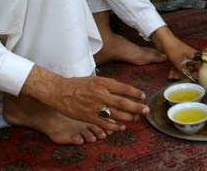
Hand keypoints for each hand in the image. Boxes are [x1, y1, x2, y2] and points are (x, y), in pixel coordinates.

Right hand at [21, 66, 148, 132]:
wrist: (60, 91)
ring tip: (136, 119)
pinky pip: (105, 124)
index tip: (143, 96)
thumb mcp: (95, 79)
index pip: (124, 88)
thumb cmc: (78, 84)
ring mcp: (95, 107)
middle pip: (124, 103)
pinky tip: (122, 127)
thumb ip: (109, 84)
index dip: (136, 93)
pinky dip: (115, 127)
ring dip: (129, 118)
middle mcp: (100, 94)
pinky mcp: (89, 117)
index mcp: (103, 83)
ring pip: (116, 115)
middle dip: (137, 107)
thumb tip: (125, 90)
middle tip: (146, 110)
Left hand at [151, 25, 197, 79]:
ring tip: (172, 77)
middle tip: (179, 79)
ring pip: (183, 68)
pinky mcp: (177, 57)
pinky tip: (170, 75)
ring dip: (177, 74)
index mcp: (195, 56)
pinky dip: (174, 70)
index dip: (195, 75)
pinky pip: (178, 66)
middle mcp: (191, 57)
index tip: (190, 80)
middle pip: (190, 69)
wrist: (164, 40)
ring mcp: (183, 57)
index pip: (199, 68)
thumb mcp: (180, 62)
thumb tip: (188, 80)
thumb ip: (185, 72)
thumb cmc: (175, 49)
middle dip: (184, 75)